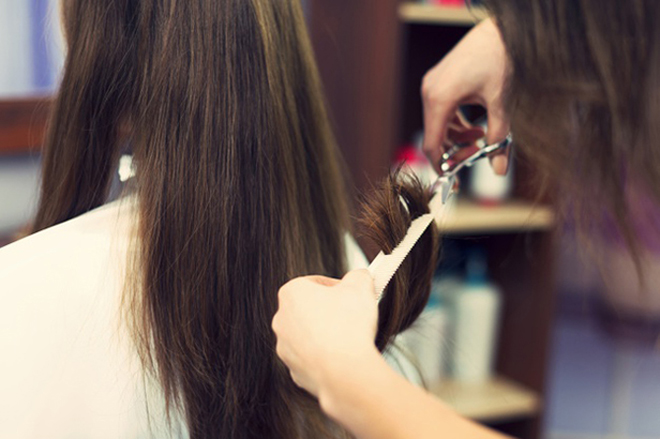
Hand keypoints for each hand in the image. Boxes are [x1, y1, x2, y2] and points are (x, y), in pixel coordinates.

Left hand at [272, 270, 378, 397]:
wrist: (345, 372)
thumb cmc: (349, 327)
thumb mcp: (361, 285)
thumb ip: (358, 276)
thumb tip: (360, 277)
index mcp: (291, 293)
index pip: (315, 283)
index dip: (337, 287)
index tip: (352, 295)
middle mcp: (282, 319)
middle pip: (310, 309)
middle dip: (330, 311)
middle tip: (352, 315)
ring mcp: (285, 347)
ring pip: (309, 335)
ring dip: (327, 334)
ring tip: (350, 337)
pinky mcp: (294, 370)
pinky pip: (312, 358)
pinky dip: (326, 356)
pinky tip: (343, 356)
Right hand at [421, 18, 510, 174]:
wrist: (501, 29)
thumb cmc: (500, 60)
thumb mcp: (501, 104)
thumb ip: (498, 138)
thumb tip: (500, 169)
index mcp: (440, 99)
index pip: (432, 143)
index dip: (441, 166)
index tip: (453, 180)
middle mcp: (430, 91)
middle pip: (434, 135)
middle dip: (453, 150)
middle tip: (476, 156)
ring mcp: (432, 85)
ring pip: (438, 124)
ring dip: (456, 137)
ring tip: (480, 138)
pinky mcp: (439, 81)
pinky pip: (441, 111)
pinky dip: (455, 123)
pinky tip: (475, 125)